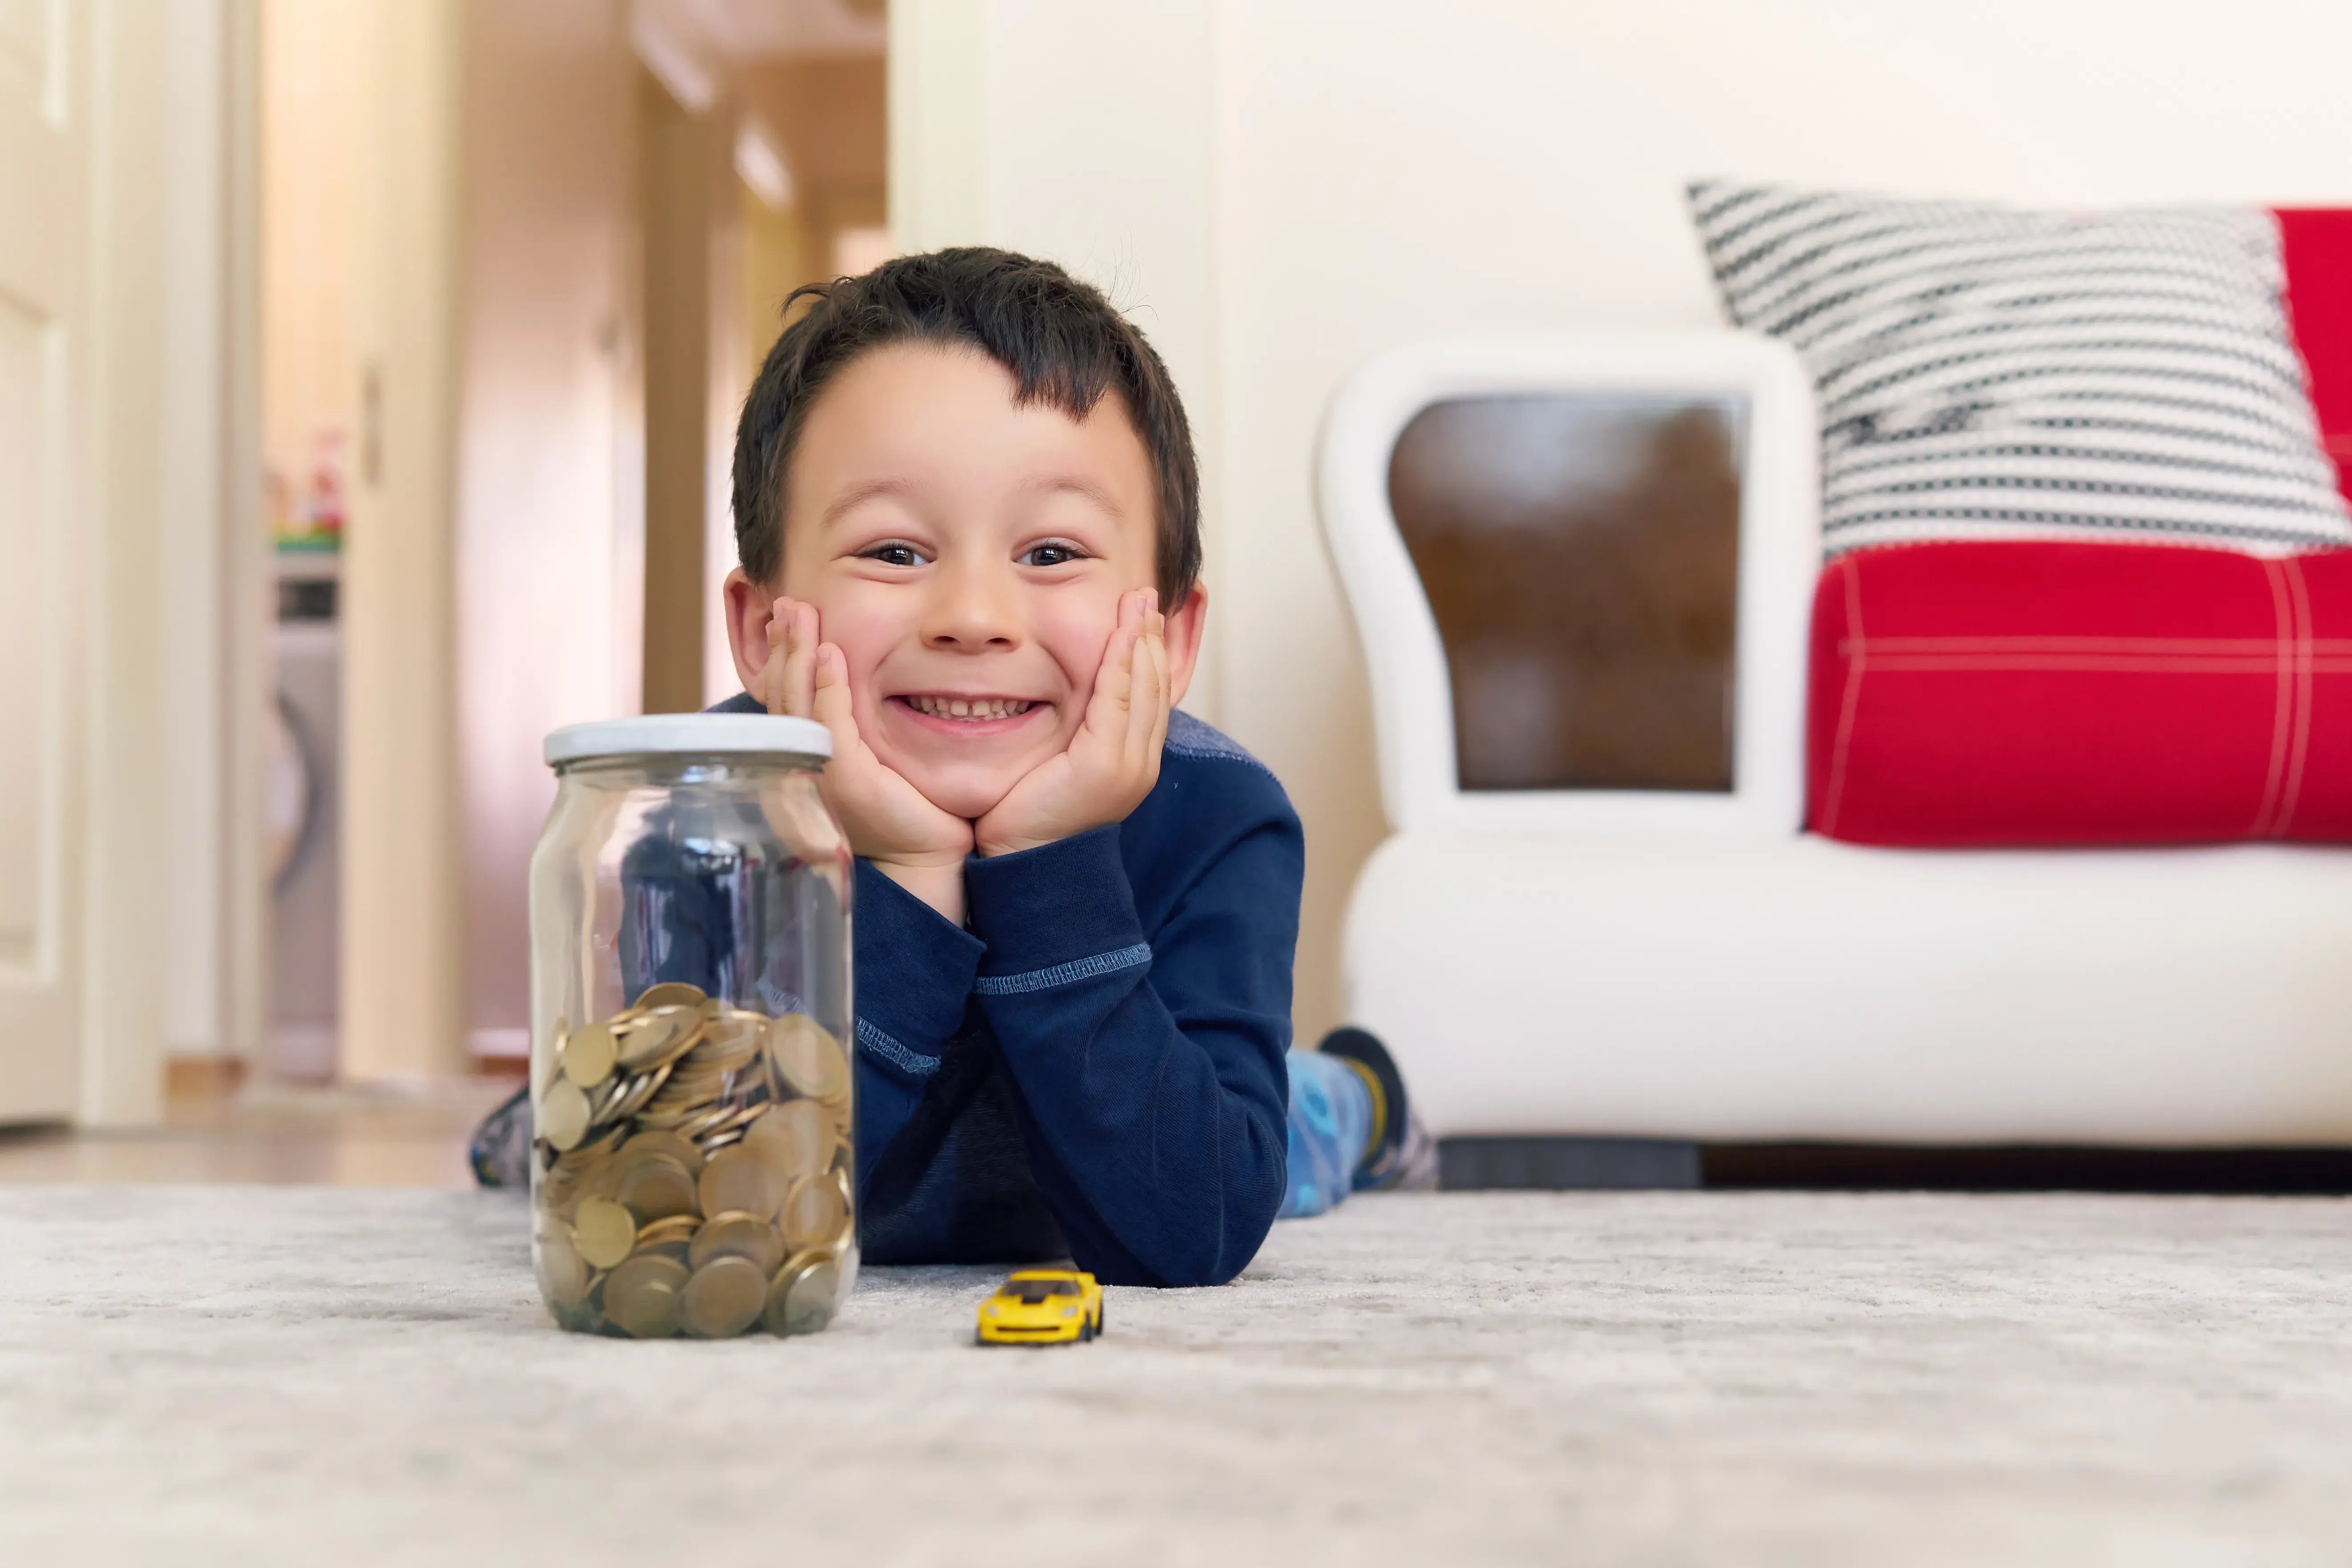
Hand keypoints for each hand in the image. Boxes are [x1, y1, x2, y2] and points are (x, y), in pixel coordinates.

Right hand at [757, 597, 972, 919]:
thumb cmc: (908, 811)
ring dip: (798, 653)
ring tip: (800, 612)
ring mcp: (815, 778)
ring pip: (794, 704)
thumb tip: (847, 679)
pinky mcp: (845, 782)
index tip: (786, 620)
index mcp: (799, 766)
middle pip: (779, 698)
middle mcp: (796, 773)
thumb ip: (853, 726)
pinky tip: (831, 653)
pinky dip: (827, 685)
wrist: (926, 860)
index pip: (782, 705)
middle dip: (783, 646)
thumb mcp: (871, 760)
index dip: (781, 661)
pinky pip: (828, 724)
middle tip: (786, 601)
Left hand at [976, 589, 1169, 857]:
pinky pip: (1119, 702)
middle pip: (1157, 686)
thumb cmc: (1029, 816)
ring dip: (1141, 640)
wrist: (1022, 866)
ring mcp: (1128, 766)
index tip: (1144, 614)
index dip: (1150, 652)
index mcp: (1132, 762)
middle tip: (1147, 594)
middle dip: (1152, 637)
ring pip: (1144, 688)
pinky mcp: (1104, 766)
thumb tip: (1069, 699)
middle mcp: (1140, 763)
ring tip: (1139, 602)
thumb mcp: (1060, 763)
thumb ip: (1074, 732)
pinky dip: (1122, 664)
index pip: (1151, 696)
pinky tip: (1121, 634)